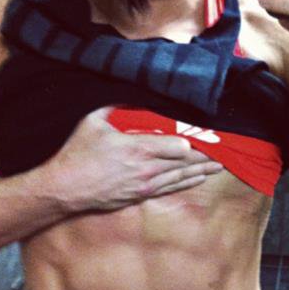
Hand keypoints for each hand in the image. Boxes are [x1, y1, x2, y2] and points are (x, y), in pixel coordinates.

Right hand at [42, 107, 223, 212]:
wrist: (64, 188)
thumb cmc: (75, 155)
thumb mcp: (91, 122)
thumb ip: (112, 107)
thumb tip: (126, 93)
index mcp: (138, 148)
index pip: (179, 146)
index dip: (194, 141)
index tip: (206, 134)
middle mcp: (146, 169)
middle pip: (185, 163)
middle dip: (205, 157)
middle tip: (224, 151)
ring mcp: (144, 185)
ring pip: (180, 178)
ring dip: (201, 171)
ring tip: (218, 166)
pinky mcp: (138, 196)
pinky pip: (169, 189)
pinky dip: (186, 183)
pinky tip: (196, 179)